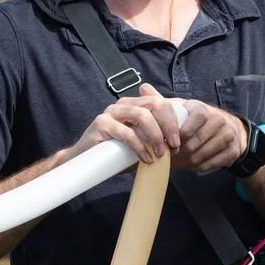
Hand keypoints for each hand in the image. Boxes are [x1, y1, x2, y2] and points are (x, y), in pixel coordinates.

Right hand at [64, 85, 181, 164]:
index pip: (160, 102)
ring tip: (161, 153)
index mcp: (134, 104)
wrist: (86, 161)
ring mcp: (111, 112)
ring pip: (142, 115)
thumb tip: (176, 142)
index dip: (173, 121)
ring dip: (156, 135)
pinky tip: (146, 158)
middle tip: (174, 146)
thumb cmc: (116, 152)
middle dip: (168, 125)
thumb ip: (154, 136)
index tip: (178, 141)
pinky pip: (126, 132)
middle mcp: (123, 104)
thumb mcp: (140, 141)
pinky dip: (140, 146)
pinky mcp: (101, 124)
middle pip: (154, 105)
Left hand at [138, 84, 245, 171]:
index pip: (195, 119)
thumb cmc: (196, 121)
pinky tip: (194, 162)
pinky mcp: (232, 151)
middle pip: (195, 143)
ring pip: (201, 155)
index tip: (170, 143)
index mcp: (202, 109)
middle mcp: (218, 120)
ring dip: (188, 161)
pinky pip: (210, 164)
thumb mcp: (181, 109)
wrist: (228, 129)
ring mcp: (228, 135)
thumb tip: (143, 87)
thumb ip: (162, 102)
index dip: (181, 134)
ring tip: (182, 159)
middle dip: (180, 152)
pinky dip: (199, 166)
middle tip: (172, 156)